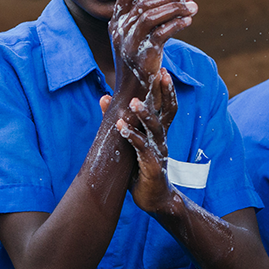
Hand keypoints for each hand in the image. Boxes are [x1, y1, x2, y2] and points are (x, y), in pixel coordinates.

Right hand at [108, 0, 196, 97]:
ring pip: (151, 14)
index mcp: (115, 22)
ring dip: (175, 7)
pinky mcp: (142, 55)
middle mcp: (119, 30)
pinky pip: (161, 32)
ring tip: (193, 6)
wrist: (133, 91)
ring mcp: (129, 43)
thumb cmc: (139, 60)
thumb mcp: (136, 36)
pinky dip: (177, 23)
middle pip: (144, 2)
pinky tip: (189, 20)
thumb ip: (144, 16)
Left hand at [113, 69, 179, 213]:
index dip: (166, 88)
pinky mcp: (153, 166)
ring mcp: (159, 151)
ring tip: (133, 103)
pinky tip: (121, 127)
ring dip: (144, 115)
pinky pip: (142, 149)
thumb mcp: (130, 141)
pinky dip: (132, 136)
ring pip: (154, 128)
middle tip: (159, 74)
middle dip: (164, 93)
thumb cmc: (141, 168)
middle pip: (166, 111)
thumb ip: (118, 118)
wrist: (154, 198)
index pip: (166, 105)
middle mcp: (161, 138)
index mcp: (158, 131)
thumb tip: (102, 97)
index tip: (163, 70)